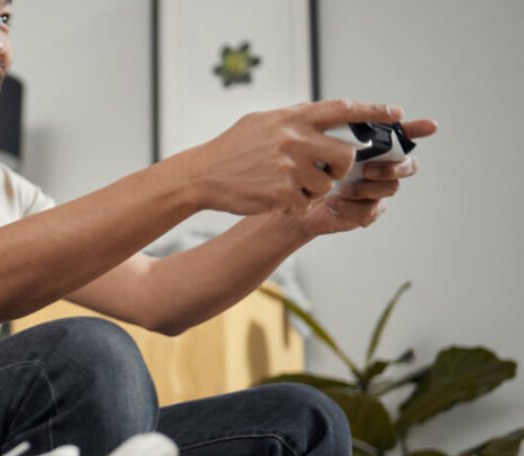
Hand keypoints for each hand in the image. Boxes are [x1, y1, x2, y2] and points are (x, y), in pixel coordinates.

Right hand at [181, 99, 404, 215]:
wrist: (202, 175)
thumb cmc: (231, 148)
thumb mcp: (262, 122)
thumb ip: (294, 119)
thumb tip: (324, 115)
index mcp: (292, 118)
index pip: (343, 110)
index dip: (373, 112)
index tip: (395, 114)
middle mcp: (293, 139)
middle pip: (345, 154)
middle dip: (341, 166)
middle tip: (325, 169)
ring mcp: (289, 166)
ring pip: (327, 183)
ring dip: (314, 188)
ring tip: (287, 184)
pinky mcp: (282, 193)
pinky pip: (306, 201)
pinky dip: (295, 203)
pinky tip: (275, 196)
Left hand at [290, 118, 438, 235]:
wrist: (291, 197)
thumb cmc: (304, 166)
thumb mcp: (314, 143)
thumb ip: (334, 129)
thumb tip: (349, 113)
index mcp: (373, 146)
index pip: (402, 135)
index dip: (417, 129)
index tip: (430, 125)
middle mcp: (381, 166)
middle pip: (407, 165)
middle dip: (393, 167)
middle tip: (368, 169)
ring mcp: (376, 190)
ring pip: (390, 188)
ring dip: (368, 188)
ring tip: (342, 188)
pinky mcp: (366, 211)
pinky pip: (371, 210)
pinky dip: (351, 207)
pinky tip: (333, 203)